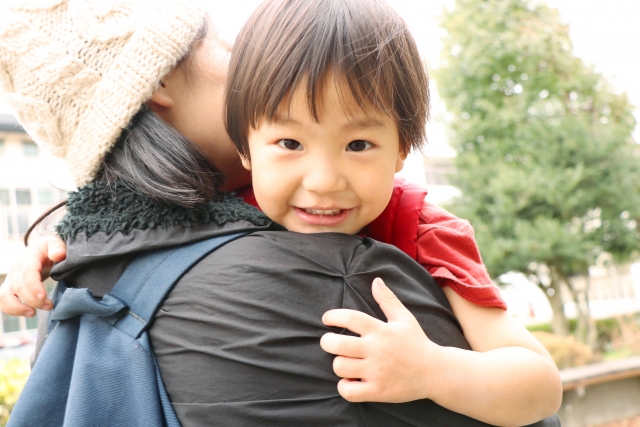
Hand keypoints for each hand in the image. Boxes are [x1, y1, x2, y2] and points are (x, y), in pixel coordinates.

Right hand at [0, 235, 66, 316]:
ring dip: (17, 308)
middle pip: (18, 287)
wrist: (41, 248)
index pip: (28, 273)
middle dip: (33, 300)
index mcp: (30, 257)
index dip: (34, 286)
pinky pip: (3, 300)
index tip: (44, 297)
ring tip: (33, 313)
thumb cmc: (51, 248)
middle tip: (49, 306)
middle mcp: (17, 268)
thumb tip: (58, 255)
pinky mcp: (10, 286)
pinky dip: (11, 310)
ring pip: (5, 296)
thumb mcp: (57, 243)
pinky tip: (28, 313)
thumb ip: (58, 248)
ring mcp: (12, 278)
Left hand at [320, 278, 444, 402]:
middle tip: (329, 342)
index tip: (326, 319)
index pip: (350, 318)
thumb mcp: (404, 318)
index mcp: (381, 330)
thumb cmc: (416, 343)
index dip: (333, 316)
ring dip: (338, 364)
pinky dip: (344, 387)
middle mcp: (376, 350)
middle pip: (338, 344)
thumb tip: (376, 281)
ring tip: (345, 362)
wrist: (435, 372)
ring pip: (340, 367)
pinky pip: (349, 391)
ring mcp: (376, 372)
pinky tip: (351, 381)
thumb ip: (388, 299)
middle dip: (327, 342)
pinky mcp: (378, 391)